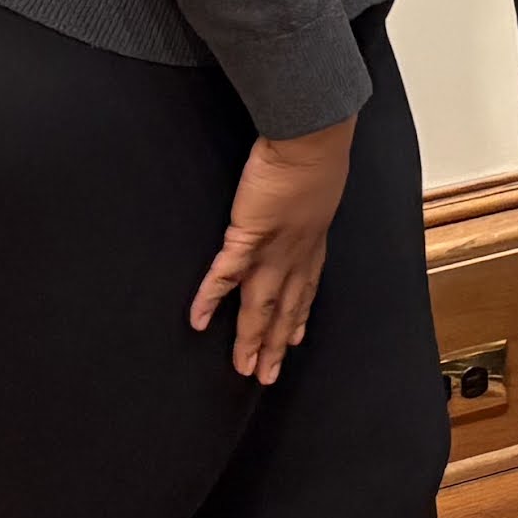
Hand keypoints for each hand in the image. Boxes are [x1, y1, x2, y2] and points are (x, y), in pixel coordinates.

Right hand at [188, 119, 351, 384]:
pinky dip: (210, 300)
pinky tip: (198, 321)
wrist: (312, 142)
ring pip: (260, 306)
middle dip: (275, 344)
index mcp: (312, 242)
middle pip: (284, 310)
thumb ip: (308, 204)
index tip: (295, 340)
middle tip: (267, 375)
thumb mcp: (319, 188)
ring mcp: (271, 250)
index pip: (306, 290)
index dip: (298, 318)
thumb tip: (305, 200)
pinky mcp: (247, 237)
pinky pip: (225, 276)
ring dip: (250, 340)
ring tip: (242, 368)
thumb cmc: (317, 156)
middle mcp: (295, 255)